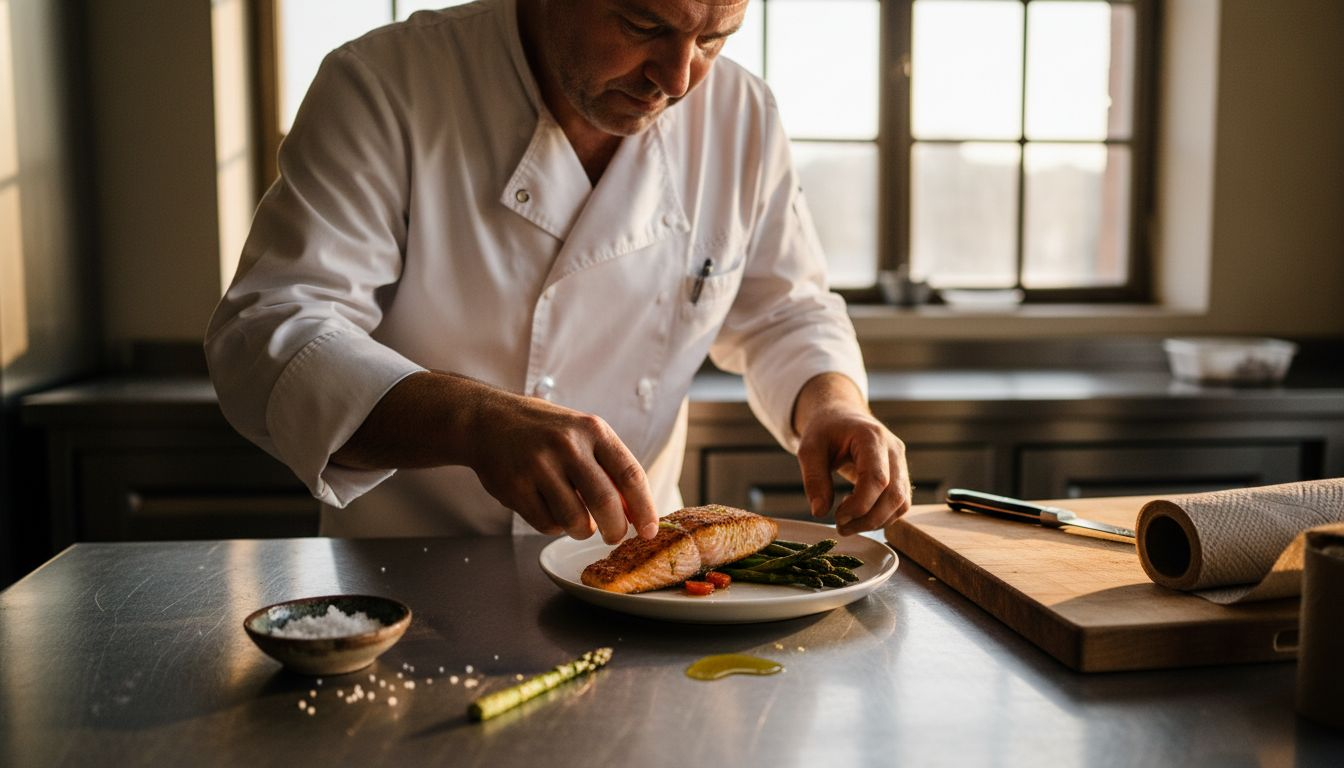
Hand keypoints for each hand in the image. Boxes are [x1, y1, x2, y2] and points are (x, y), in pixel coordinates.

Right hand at [332, 371, 658, 542]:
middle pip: (605, 503)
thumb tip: (635, 511)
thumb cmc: (544, 431)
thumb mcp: (581, 433)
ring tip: (578, 521)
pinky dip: (554, 526)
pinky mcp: (515, 487)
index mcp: (592, 430)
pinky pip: (546, 524)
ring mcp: (538, 466)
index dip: (644, 508)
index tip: (649, 531)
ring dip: (582, 530)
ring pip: (575, 520)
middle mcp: (567, 445)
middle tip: (615, 537)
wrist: (487, 420)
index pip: (630, 474)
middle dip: (615, 529)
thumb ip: (608, 466)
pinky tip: (549, 510)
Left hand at [792, 374, 910, 535]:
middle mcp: (893, 450)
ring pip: (901, 503)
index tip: (838, 517)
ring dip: (876, 521)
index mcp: (872, 437)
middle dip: (869, 519)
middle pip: (895, 495)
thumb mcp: (809, 448)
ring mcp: (900, 463)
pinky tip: (858, 512)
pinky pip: (899, 503)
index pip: (877, 479)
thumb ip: (813, 479)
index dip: (860, 505)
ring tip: (847, 522)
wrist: (840, 415)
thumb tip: (819, 512)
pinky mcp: (900, 475)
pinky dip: (881, 516)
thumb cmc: (825, 430)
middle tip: (841, 527)